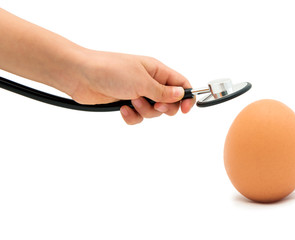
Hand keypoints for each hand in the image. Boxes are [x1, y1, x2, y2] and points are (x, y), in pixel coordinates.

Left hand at [71, 51, 195, 124]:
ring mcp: (137, 93)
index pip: (180, 84)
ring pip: (152, 111)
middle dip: (163, 108)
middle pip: (169, 101)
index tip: (186, 110)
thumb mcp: (141, 81)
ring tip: (132, 102)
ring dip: (144, 111)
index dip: (187, 97)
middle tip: (155, 106)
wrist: (81, 75)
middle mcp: (149, 82)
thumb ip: (163, 91)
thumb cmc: (110, 69)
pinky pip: (137, 117)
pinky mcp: (125, 104)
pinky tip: (123, 109)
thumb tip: (181, 94)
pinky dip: (132, 116)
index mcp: (156, 71)